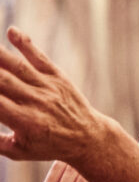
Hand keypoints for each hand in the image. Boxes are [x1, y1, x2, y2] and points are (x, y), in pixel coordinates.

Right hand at [0, 27, 111, 164]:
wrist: (88, 137)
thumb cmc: (48, 145)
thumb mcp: (19, 151)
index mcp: (24, 122)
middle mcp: (35, 101)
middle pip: (1, 81)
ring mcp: (47, 87)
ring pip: (17, 66)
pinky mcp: (58, 77)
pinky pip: (40, 58)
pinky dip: (25, 44)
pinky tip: (11, 31)